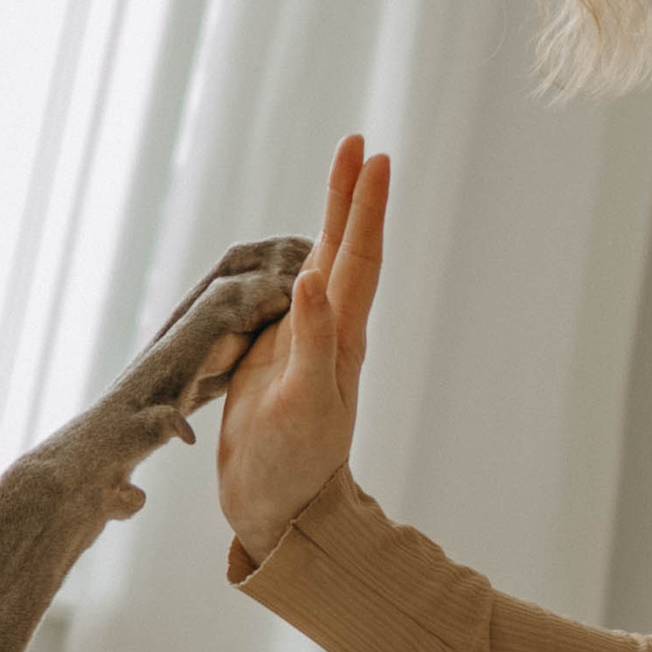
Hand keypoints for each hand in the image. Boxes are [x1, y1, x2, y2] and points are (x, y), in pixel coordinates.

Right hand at [215, 135, 387, 565]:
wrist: (279, 509)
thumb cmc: (292, 465)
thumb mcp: (304, 405)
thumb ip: (313, 343)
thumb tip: (314, 278)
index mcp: (340, 338)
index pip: (358, 259)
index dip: (364, 208)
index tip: (373, 157)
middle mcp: (330, 331)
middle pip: (346, 249)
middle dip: (351, 195)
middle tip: (359, 142)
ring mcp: (305, 341)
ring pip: (323, 264)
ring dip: (334, 217)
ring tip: (343, 174)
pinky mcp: (278, 356)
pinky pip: (290, 294)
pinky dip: (296, 259)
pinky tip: (299, 246)